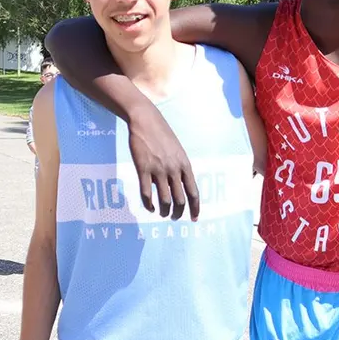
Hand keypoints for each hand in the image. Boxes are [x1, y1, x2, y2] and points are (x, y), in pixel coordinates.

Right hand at [127, 105, 200, 219]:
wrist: (146, 121)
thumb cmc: (162, 135)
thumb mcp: (178, 151)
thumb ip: (180, 168)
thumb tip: (180, 185)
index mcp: (185, 165)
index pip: (194, 192)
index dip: (195, 208)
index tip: (194, 218)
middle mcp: (174, 170)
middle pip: (180, 200)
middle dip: (178, 213)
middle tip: (174, 218)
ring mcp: (159, 170)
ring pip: (165, 200)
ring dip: (164, 211)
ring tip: (162, 214)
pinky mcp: (143, 169)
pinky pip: (147, 194)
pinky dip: (149, 205)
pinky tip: (150, 208)